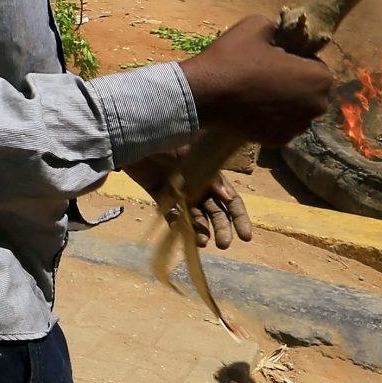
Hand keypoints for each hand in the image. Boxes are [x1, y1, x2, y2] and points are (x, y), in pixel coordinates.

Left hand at [124, 152, 253, 248]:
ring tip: (202, 242)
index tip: (246, 237)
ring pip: (195, 218)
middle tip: (223, 245)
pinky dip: (178, 227)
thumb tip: (228, 198)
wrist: (135, 138)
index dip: (239, 218)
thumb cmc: (166, 141)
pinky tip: (183, 236)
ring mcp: (181, 195)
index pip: (231, 201)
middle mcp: (199, 188)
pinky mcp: (162, 199)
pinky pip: (173, 217)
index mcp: (211, 177)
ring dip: (200, 231)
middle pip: (215, 213)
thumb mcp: (189, 155)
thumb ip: (209, 177)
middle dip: (221, 229)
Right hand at [178, 13, 333, 145]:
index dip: (297, 59)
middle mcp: (316, 107)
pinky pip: (282, 124)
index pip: (316, 64)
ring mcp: (297, 127)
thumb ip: (278, 27)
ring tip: (258, 92)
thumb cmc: (234, 58)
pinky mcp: (279, 141)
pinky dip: (272, 117)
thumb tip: (281, 32)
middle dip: (295, 82)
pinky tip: (252, 107)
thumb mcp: (257, 25)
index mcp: (319, 78)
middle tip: (266, 74)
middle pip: (310, 90)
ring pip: (297, 109)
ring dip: (285, 101)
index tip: (276, 57)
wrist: (204, 95)